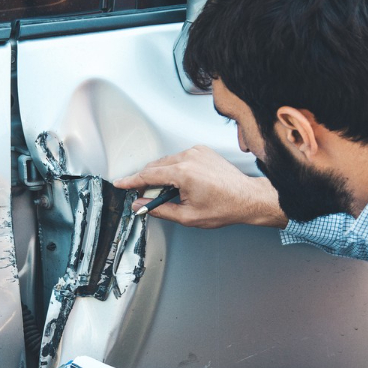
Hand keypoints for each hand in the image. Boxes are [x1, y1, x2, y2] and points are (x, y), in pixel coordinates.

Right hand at [114, 145, 287, 228]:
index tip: (120, 184)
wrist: (247, 198)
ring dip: (161, 175)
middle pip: (155, 167)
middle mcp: (189, 157)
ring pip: (166, 161)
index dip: (131, 181)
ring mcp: (196, 151)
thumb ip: (159, 209)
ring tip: (169, 193)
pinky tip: (181, 182)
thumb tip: (142, 205)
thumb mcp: (188, 216)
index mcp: (183, 173)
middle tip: (147, 198)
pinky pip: (179, 157)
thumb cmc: (225, 207)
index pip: (148, 176)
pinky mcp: (202, 151)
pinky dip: (174, 168)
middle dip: (146, 181)